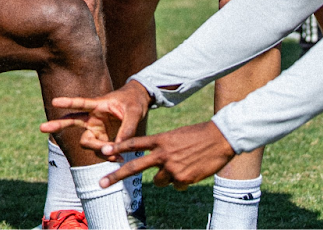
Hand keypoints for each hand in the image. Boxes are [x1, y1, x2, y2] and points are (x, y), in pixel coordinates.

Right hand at [40, 82, 150, 156]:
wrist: (139, 104)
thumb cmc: (134, 103)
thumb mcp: (135, 112)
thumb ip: (127, 128)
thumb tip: (118, 147)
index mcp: (99, 105)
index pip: (81, 104)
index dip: (68, 103)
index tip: (54, 101)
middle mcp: (93, 117)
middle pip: (72, 121)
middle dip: (57, 124)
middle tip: (41, 128)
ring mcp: (96, 128)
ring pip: (87, 142)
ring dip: (98, 150)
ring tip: (117, 156)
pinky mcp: (102, 138)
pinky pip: (100, 150)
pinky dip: (107, 156)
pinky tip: (118, 158)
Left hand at [98, 122, 236, 190]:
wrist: (221, 138)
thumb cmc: (199, 135)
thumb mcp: (177, 137)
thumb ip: (164, 148)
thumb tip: (158, 167)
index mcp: (161, 140)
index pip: (135, 143)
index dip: (119, 147)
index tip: (104, 150)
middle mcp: (163, 154)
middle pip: (135, 167)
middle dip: (116, 176)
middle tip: (100, 184)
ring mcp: (172, 168)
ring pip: (159, 181)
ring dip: (167, 178)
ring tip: (183, 166)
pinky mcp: (183, 179)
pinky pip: (176, 186)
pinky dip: (183, 182)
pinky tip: (193, 171)